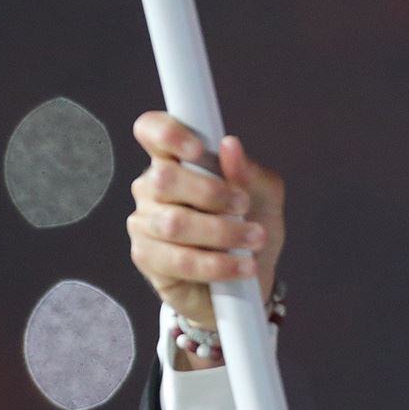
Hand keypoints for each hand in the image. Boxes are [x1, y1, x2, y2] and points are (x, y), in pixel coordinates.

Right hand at [126, 111, 284, 329]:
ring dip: (223, 232)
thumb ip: (249, 172)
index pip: (152, 130)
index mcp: (176, 160)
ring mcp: (145, 222)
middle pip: (164, 178)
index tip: (197, 150)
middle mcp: (152, 187)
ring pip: (173, 223)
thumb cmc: (250, 225)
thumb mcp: (264, 195)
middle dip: (212, 193)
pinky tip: (242, 266)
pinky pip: (178, 260)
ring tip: (254, 239)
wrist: (250, 278)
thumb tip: (230, 146)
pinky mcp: (146, 258)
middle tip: (243, 205)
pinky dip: (217, 264)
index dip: (168, 134)